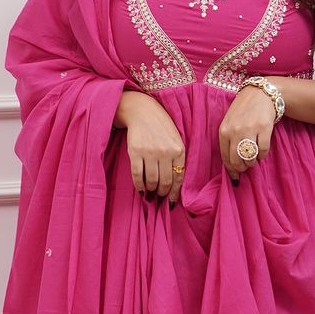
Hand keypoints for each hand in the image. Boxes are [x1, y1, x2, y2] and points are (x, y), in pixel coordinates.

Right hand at [114, 89, 184, 203]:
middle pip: (165, 181)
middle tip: (158, 197)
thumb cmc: (161, 127)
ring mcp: (150, 152)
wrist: (143, 111)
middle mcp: (166, 152)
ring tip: (149, 193)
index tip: (171, 202)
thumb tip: (173, 184)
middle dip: (161, 193)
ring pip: (151, 180)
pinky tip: (140, 189)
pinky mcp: (135, 152)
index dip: (174, 193)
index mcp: (179, 150)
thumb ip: (177, 158)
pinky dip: (139, 185)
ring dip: (150, 190)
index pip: (178, 177)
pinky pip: (138, 174)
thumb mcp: (176, 139)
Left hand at [219, 83, 276, 179]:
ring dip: (253, 162)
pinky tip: (262, 149)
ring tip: (254, 156)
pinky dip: (263, 155)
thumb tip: (232, 167)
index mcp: (224, 131)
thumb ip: (229, 141)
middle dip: (242, 167)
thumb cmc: (243, 110)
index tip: (236, 175)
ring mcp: (249, 130)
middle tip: (247, 165)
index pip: (225, 158)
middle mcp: (235, 131)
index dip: (232, 170)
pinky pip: (263, 151)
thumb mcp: (230, 123)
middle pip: (237, 161)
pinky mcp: (264, 128)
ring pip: (250, 158)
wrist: (260, 94)